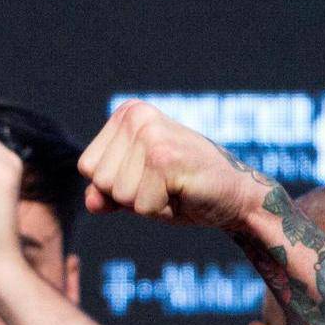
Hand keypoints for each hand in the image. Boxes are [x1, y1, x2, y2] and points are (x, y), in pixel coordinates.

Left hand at [79, 99, 270, 230]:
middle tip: (165, 184)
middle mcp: (136, 116)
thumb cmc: (184, 191)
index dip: (115, 186)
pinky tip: (184, 193)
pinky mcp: (165, 158)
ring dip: (147, 203)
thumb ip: (105, 193)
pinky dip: (161, 211)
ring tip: (174, 187)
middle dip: (130, 196)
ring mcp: (151, 134)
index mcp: (127, 114)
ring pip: (118, 195)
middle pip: (99, 181)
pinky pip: (141, 207)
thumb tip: (92, 202)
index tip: (151, 177)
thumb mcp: (135, 190)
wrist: (237, 196)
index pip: (87, 167)